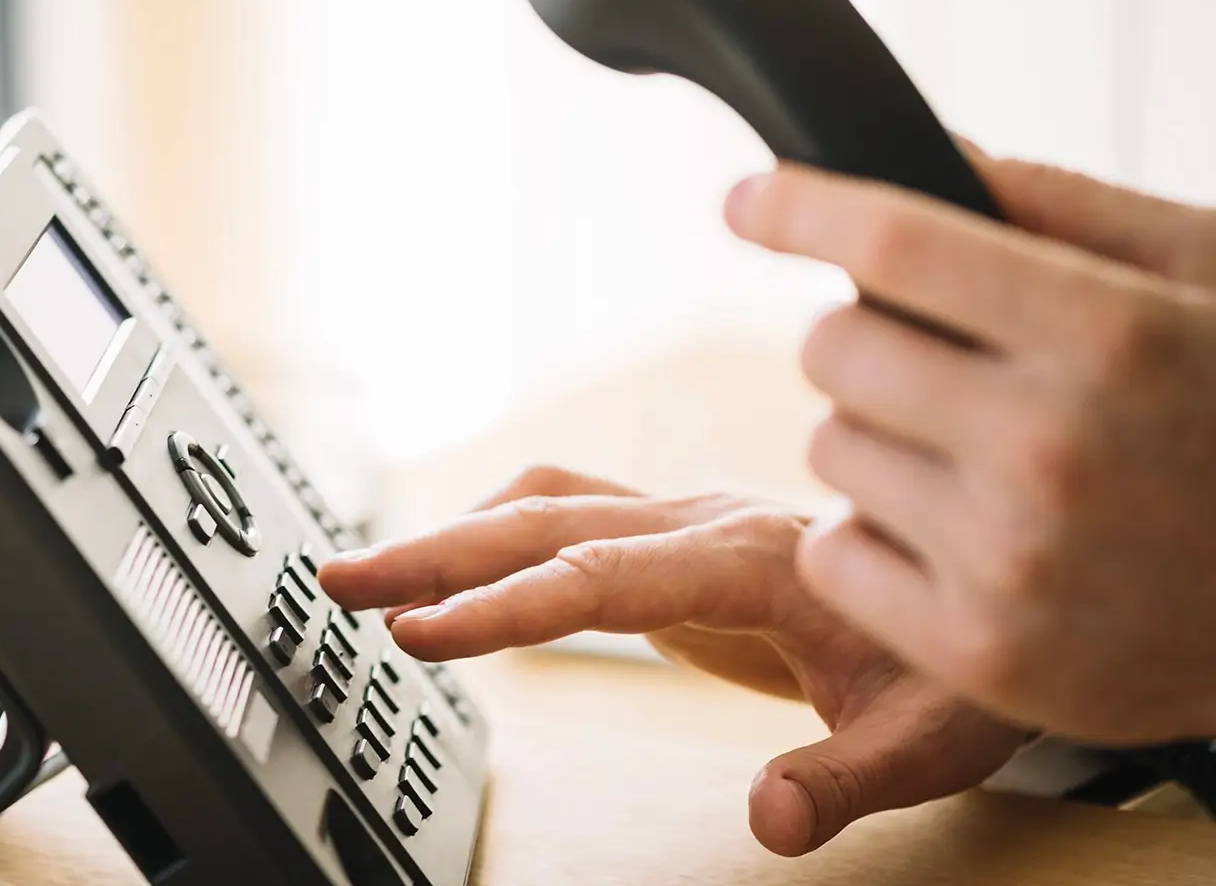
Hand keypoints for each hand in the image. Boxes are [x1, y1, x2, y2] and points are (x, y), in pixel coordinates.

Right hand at [317, 467, 1025, 856]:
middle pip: (548, 522)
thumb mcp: (931, 735)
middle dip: (437, 551)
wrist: (990, 582)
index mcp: (753, 560)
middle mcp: (707, 522)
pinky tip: (463, 551)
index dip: (504, 607)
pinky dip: (503, 529)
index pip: (601, 578)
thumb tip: (768, 823)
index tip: (419, 633)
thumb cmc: (962, 661)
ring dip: (455, 532)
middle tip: (341, 581)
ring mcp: (687, 522)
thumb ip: (845, 777)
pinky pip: (573, 515)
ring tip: (370, 571)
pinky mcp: (677, 540)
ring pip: (548, 508)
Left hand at [726, 142, 1215, 742]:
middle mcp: (1050, 447)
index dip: (796, 207)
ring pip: (828, 449)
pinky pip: (830, 554)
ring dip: (876, 441)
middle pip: (831, 348)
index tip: (745, 200)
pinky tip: (953, 538)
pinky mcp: (979, 652)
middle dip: (867, 340)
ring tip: (974, 462)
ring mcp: (1010, 561)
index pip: (892, 242)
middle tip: (934, 364)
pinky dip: (870, 540)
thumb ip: (1065, 210)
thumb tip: (930, 152)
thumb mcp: (1206, 283)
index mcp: (1110, 335)